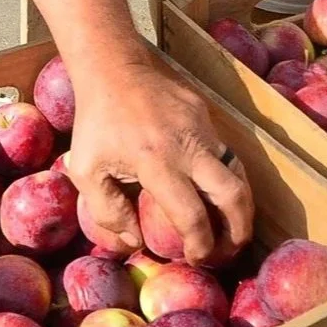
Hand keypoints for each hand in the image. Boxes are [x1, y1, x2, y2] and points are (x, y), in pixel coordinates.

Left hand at [67, 49, 253, 265]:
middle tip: (229, 251)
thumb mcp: (86, 170)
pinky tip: (214, 192)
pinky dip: (226, 178)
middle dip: (238, 230)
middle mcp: (189, 146)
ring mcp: (203, 128)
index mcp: (156, 162)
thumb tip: (136, 242)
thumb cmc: (96, 123)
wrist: (114, 68)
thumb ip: (107, 212)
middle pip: (233, 195)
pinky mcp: (206, 115)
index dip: (200, 245)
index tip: (196, 258)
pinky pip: (224, 152)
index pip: (191, 215)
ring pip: (238, 173)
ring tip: (231, 228)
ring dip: (240, 206)